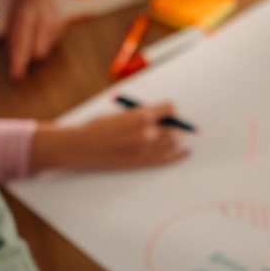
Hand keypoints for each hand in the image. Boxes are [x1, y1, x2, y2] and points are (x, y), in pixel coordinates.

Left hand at [8, 0, 64, 80]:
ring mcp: (55, 19)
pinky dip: (44, 44)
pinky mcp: (62, 23)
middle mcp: (44, 16)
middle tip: (19, 62)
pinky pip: (52, 44)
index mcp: (26, 14)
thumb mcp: (11, 23)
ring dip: (35, 51)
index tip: (15, 78)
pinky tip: (39, 34)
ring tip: (30, 40)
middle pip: (38, 52)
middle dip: (28, 58)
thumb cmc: (18, 10)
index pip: (23, 44)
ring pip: (45, 49)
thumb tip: (16, 69)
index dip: (19, 63)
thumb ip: (14, 43)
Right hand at [29, 102, 189, 171]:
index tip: (172, 109)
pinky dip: (178, 155)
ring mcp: (145, 150)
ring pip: (171, 142)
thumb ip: (140, 114)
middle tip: (177, 124)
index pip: (168, 109)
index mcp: (141, 116)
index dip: (170, 109)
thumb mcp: (121, 113)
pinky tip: (186, 152)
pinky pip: (166, 159)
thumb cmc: (98, 127)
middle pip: (173, 127)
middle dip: (175, 124)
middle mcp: (147, 133)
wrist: (83, 147)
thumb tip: (159, 116)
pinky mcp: (142, 162)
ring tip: (179, 136)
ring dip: (177, 138)